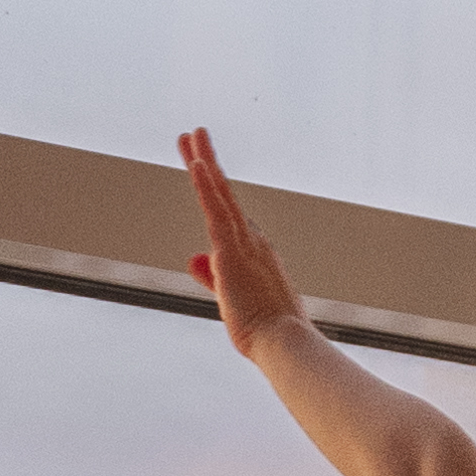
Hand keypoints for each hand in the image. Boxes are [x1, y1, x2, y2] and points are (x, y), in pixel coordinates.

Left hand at [181, 128, 299, 363]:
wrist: (284, 342)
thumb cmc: (264, 329)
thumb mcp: (230, 297)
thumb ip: (210, 276)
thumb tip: (191, 258)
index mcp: (253, 251)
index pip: (227, 212)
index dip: (213, 186)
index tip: (202, 165)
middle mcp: (252, 240)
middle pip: (223, 193)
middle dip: (207, 161)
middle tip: (193, 133)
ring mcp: (243, 242)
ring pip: (219, 193)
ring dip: (204, 161)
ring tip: (191, 134)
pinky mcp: (231, 250)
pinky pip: (216, 210)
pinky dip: (206, 185)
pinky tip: (196, 163)